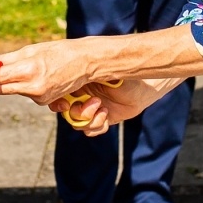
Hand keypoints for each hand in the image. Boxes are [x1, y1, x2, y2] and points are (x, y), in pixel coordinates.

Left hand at [0, 39, 96, 105]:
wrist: (85, 62)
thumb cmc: (58, 51)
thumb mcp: (31, 50)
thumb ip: (6, 59)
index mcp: (28, 70)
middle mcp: (33, 87)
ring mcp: (39, 97)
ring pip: (11, 91)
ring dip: (11, 81)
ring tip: (26, 68)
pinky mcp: (45, 102)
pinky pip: (26, 94)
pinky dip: (26, 86)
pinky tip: (39, 76)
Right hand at [49, 78, 169, 136]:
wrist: (145, 89)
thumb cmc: (127, 75)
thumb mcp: (109, 71)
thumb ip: (93, 73)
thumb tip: (76, 73)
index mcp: (79, 82)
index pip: (58, 94)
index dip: (57, 102)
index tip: (65, 104)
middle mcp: (82, 96)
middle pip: (66, 111)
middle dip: (78, 112)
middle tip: (94, 104)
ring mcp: (90, 109)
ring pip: (77, 123)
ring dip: (89, 120)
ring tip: (103, 109)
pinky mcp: (100, 119)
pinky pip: (89, 131)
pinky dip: (97, 126)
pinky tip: (107, 116)